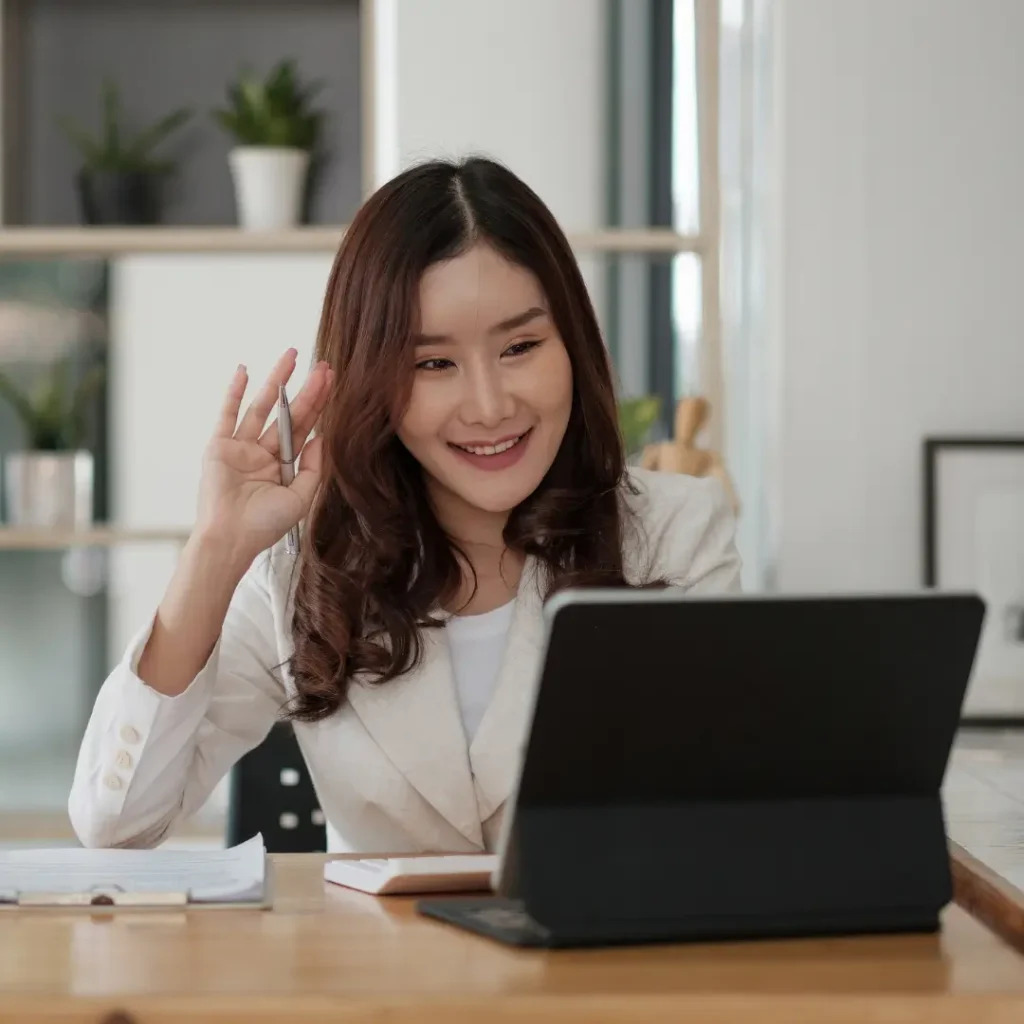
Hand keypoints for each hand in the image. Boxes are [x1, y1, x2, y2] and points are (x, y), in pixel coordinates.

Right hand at [193, 348, 333, 564]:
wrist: (231, 538)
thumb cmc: (264, 526)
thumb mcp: (301, 498)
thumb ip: (313, 468)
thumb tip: (323, 437)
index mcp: (283, 465)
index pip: (305, 428)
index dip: (319, 404)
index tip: (332, 381)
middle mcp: (263, 453)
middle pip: (289, 414)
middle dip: (306, 389)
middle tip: (322, 365)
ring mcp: (241, 448)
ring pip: (261, 407)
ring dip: (276, 381)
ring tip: (291, 357)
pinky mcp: (219, 446)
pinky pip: (227, 414)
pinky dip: (234, 392)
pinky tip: (245, 371)